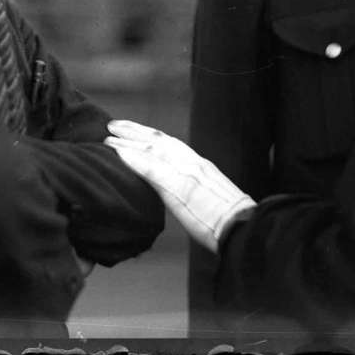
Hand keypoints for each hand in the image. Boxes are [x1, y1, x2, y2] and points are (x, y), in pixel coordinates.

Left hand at [105, 120, 254, 253]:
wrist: (246, 229)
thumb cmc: (232, 222)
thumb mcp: (213, 197)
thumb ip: (196, 188)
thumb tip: (183, 193)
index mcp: (201, 165)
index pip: (170, 144)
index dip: (149, 135)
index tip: (131, 130)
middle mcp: (193, 162)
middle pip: (159, 140)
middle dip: (134, 130)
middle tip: (113, 125)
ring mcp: (187, 173)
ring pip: (152, 149)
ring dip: (127, 141)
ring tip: (108, 137)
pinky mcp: (181, 187)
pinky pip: (152, 169)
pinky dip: (133, 159)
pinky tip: (117, 154)